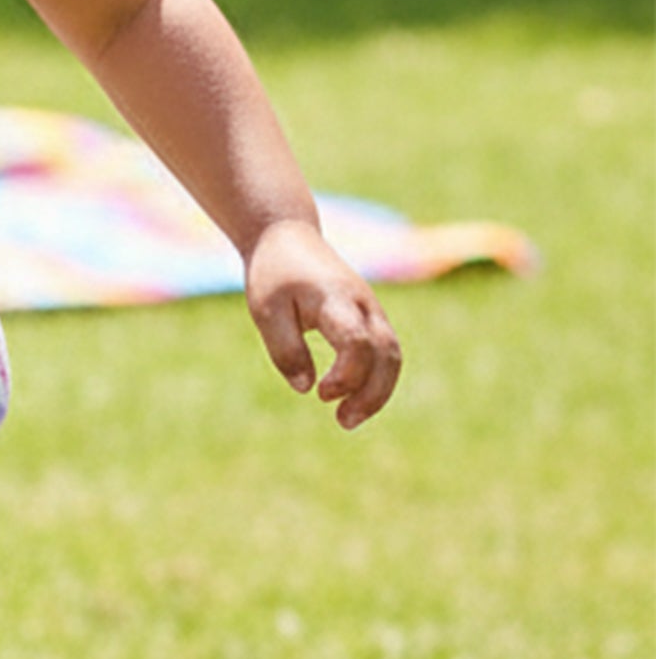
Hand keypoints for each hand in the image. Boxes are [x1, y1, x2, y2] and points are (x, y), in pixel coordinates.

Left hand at [244, 219, 402, 428]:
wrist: (288, 237)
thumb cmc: (274, 274)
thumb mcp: (266, 312)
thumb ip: (285, 350)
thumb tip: (306, 388)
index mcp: (336, 299)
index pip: (357, 341)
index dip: (346, 374)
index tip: (320, 394)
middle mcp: (363, 305)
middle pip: (387, 354)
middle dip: (372, 393)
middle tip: (344, 421)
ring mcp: (372, 310)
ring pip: (392, 355)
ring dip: (378, 391)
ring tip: (348, 419)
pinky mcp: (370, 317)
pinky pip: (385, 352)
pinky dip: (376, 378)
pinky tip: (352, 400)